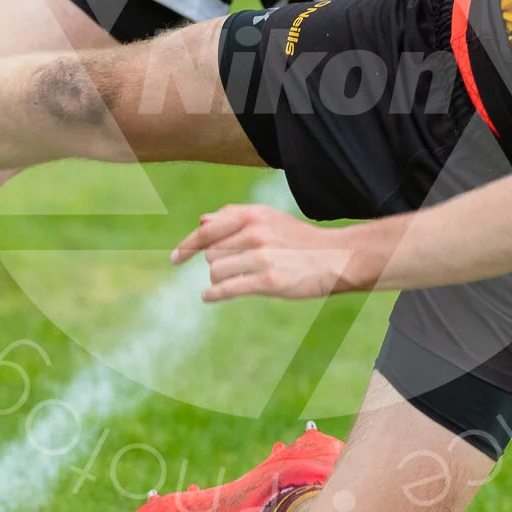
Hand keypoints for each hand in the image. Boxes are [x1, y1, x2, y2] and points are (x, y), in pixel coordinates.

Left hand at [173, 204, 361, 301]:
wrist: (336, 257)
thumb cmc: (299, 239)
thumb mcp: (269, 218)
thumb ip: (235, 217)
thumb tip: (202, 220)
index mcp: (253, 214)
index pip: (207, 229)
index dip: (187, 245)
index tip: (175, 259)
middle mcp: (255, 233)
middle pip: (211, 253)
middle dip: (218, 263)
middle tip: (239, 267)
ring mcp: (261, 257)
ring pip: (216, 272)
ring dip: (221, 279)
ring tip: (241, 278)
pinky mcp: (268, 281)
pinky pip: (227, 289)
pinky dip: (213, 295)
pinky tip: (208, 297)